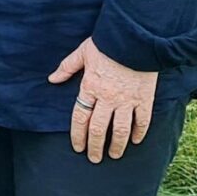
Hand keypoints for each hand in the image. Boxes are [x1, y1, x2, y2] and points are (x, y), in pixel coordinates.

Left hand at [49, 39, 157, 163]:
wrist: (136, 36)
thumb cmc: (107, 42)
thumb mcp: (83, 51)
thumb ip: (67, 67)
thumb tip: (52, 79)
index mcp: (90, 87)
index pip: (80, 118)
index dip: (78, 136)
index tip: (78, 148)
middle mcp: (107, 97)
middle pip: (98, 129)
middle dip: (95, 147)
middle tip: (94, 158)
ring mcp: (127, 100)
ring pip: (120, 130)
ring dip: (116, 145)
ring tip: (114, 155)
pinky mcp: (145, 98)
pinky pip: (142, 120)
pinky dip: (139, 132)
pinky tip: (136, 141)